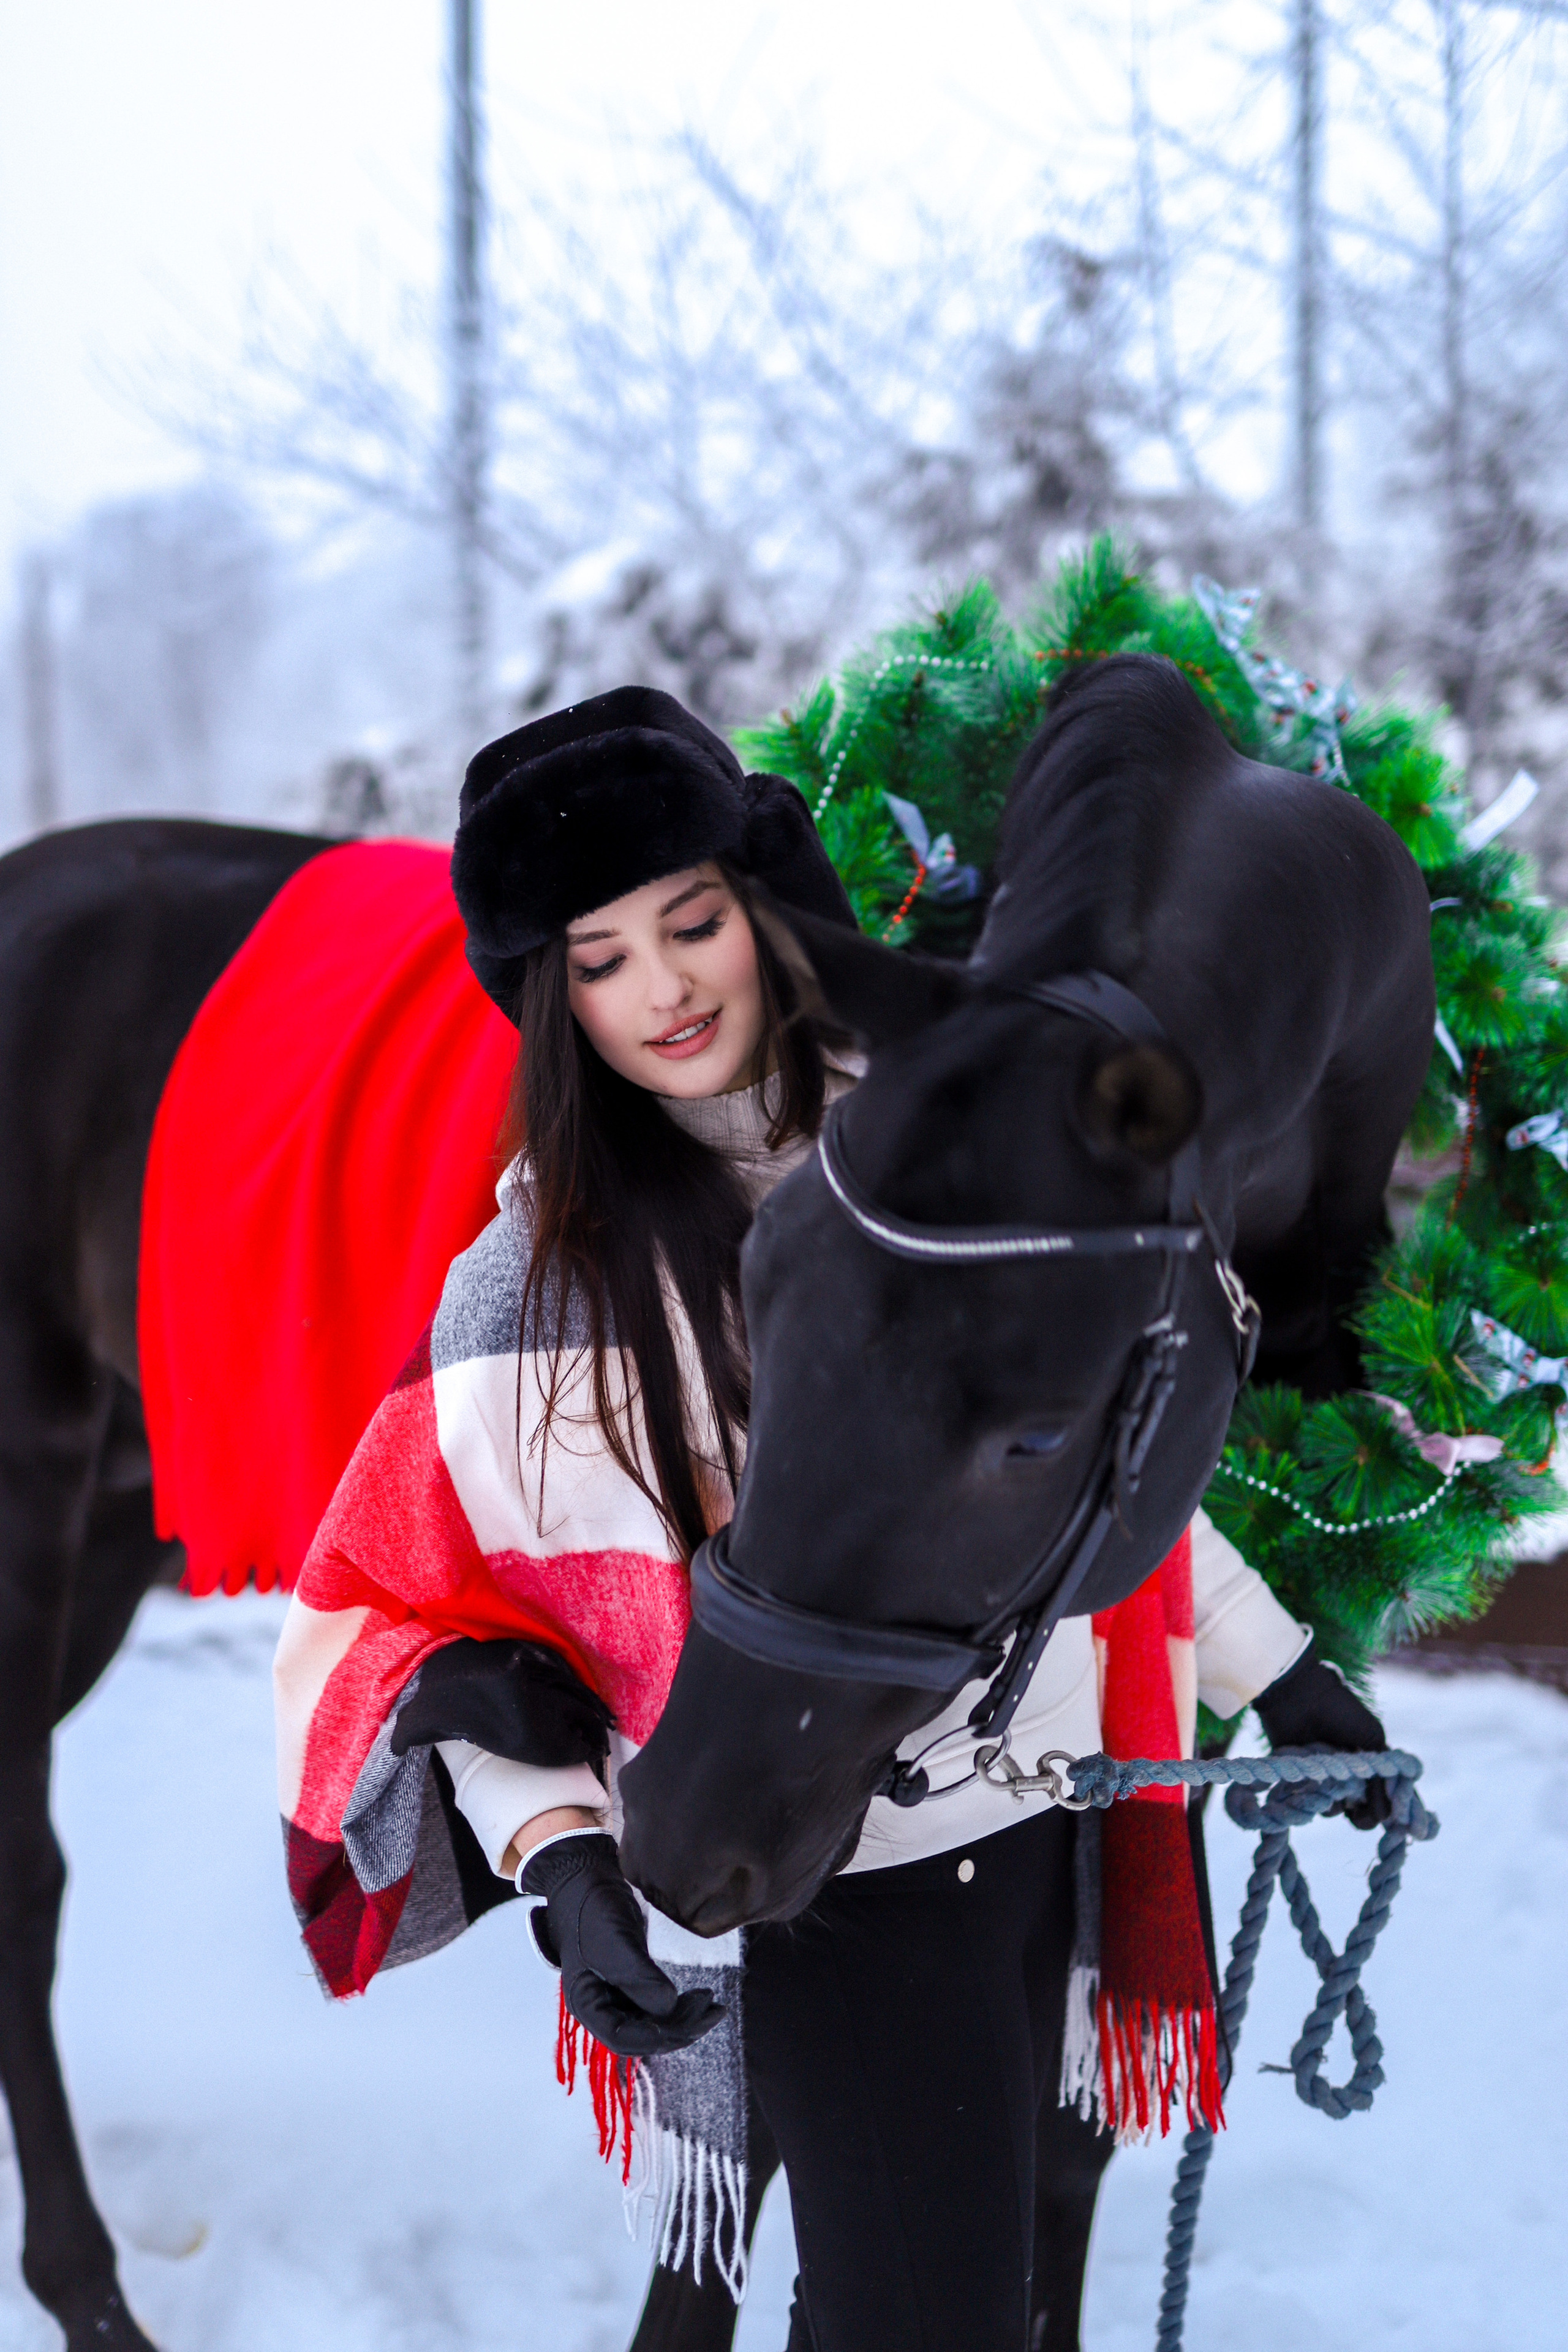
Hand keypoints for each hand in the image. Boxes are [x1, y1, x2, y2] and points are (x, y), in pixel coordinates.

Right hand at [519, 1831, 723, 2057]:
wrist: (587, 1877)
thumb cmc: (594, 1910)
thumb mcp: (615, 1944)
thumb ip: (640, 1980)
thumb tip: (668, 2007)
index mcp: (589, 2004)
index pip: (622, 2038)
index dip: (654, 2039)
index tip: (685, 2028)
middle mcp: (602, 2006)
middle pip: (642, 2034)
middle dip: (678, 2029)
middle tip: (711, 2013)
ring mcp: (617, 1994)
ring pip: (653, 2022)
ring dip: (683, 2019)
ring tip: (713, 2005)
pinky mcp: (632, 1980)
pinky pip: (656, 2004)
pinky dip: (678, 2005)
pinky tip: (699, 1998)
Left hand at [1253, 1643, 1390, 1830]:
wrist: (1302, 1696)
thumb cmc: (1341, 1711)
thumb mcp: (1372, 1740)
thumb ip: (1381, 1777)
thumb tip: (1387, 1817)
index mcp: (1367, 1767)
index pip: (1382, 1800)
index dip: (1388, 1813)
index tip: (1395, 1825)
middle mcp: (1345, 1778)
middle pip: (1359, 1812)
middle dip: (1362, 1814)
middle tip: (1357, 1806)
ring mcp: (1321, 1780)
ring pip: (1333, 1810)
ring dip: (1334, 1797)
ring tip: (1330, 1772)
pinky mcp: (1297, 1780)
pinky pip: (1308, 1802)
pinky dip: (1312, 1792)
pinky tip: (1312, 1772)